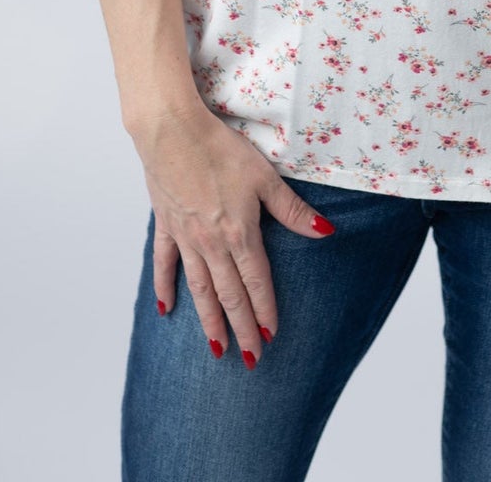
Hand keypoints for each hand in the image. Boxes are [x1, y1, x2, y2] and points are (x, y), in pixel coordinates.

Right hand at [131, 103, 335, 367]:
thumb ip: (292, 210)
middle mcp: (211, 244)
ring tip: (216, 348)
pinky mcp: (166, 224)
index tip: (272, 337)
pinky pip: (165, 264)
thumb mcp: (264, 177)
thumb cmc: (220, 148)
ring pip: (199, 288)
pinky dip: (165, 287)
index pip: (256, 282)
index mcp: (239, 233)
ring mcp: (185, 237)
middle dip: (241, 328)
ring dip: (208, 320)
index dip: (265, 310)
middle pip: (229, 294)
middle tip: (250, 359)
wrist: (172, 130)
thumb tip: (325, 232)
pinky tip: (166, 309)